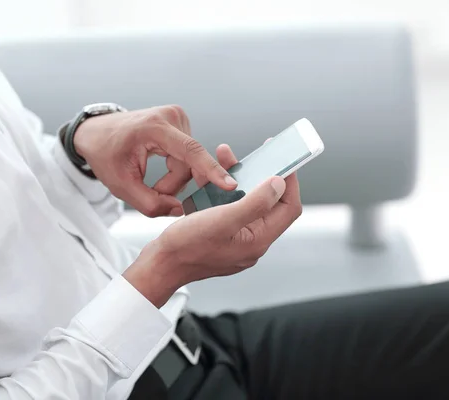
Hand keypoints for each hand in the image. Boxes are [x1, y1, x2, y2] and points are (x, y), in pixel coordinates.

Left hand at [73, 105, 237, 216]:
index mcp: (154, 127)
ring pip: (189, 162)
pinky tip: (162, 170)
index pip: (190, 151)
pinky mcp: (181, 123)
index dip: (210, 171)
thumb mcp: (121, 186)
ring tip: (153, 181)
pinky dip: (176, 169)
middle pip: (188, 164)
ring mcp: (178, 117)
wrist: (97, 133)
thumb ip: (150, 203)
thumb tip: (180, 210)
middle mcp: (171, 116)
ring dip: (174, 179)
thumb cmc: (105, 155)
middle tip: (153, 193)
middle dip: (173, 185)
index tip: (230, 184)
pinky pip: (188, 156)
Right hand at [124, 144, 302, 306]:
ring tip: (225, 157)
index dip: (289, 182)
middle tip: (254, 154)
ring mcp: (236, 239)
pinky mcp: (221, 236)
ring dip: (239, 179)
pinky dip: (223, 191)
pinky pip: (229, 208)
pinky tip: (210, 178)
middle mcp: (251, 241)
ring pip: (246, 202)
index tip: (284, 159)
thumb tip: (280, 184)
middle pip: (268, 203)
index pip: (288, 207)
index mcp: (258, 240)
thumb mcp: (223, 220)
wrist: (159, 265)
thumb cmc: (186, 247)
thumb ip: (255, 202)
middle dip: (260, 175)